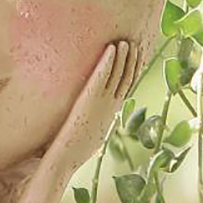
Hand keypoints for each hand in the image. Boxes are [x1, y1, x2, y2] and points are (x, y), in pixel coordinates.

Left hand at [46, 38, 142, 177]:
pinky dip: (107, 62)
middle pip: (125, 79)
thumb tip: (96, 117)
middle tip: (136, 44)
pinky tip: (110, 48)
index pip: (126, 88)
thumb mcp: (91, 134)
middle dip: (131, 61)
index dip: (133, 72)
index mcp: (111, 114)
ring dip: (121, 57)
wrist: (64, 161)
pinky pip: (100, 77)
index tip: (138, 58)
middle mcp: (110, 107)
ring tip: (124, 41)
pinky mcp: (88, 100)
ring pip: (116, 75)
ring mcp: (101, 103)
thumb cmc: (73, 152)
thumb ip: (96, 122)